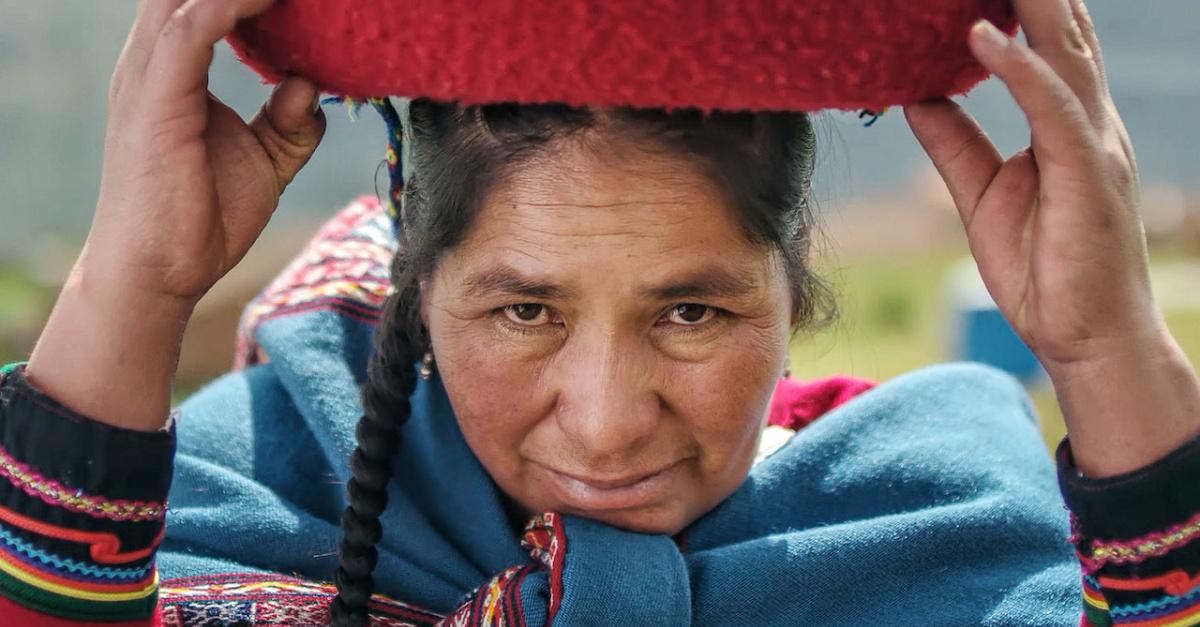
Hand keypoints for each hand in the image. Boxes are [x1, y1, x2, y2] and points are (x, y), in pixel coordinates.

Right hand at [90, 0, 324, 304]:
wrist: (158, 274)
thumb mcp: (265, 161)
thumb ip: (289, 121)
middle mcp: (150, 62)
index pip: (201, 1)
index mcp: (170, 68)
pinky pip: (190, 32)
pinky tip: (269, 3)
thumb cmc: (201, 218)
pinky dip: (230, 8)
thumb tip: (310, 84)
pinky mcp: (155, 104)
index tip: (301, 1)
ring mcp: (147, 79)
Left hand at [906, 0, 1199, 476]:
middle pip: (1061, 33)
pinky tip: (985, 37)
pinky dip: (1019, 69)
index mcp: (1066, 125)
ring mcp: (1093, 145)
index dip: (1020, 1)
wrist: (1087, 338)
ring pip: (1063, 53)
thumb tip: (916, 96)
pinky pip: (1052, 109)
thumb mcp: (980, 193)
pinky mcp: (1087, 174)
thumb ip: (954, 140)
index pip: (1046, 44)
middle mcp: (1088, 123)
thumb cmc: (1044, 270)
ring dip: (1031, 3)